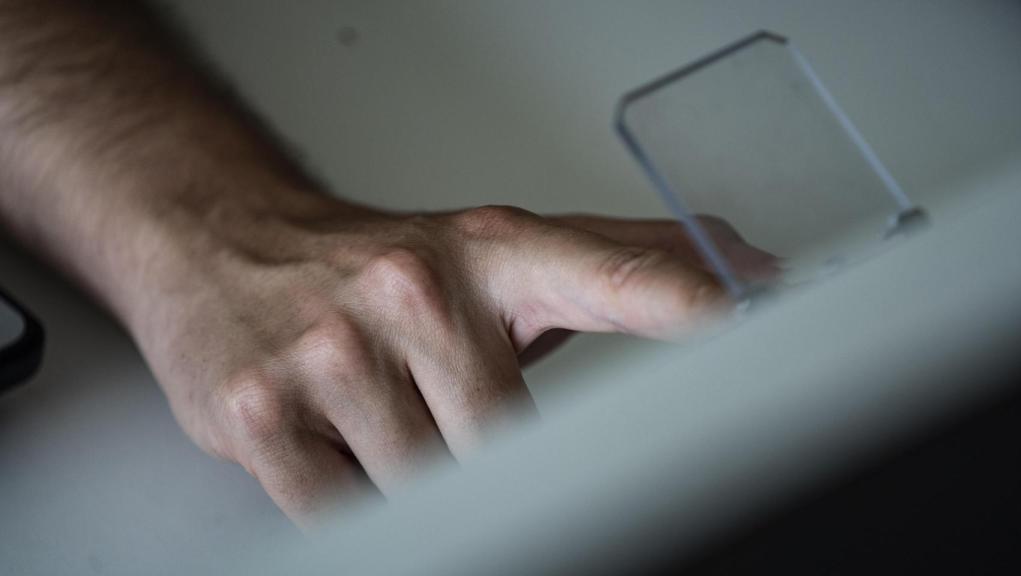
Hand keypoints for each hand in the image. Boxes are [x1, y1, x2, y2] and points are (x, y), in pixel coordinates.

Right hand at [128, 196, 773, 527]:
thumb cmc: (377, 259)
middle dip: (484, 452)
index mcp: (491, 252)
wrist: (227, 241)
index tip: (735, 308)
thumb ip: (621, 261)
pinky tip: (332, 431)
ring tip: (376, 406)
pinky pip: (345, 513)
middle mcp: (415, 290)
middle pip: (506, 444)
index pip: (605, 272)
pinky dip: (349, 491)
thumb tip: (743, 268)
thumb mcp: (496, 248)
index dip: (674, 295)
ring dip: (407, 468)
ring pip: (423, 486)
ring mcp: (333, 351)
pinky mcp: (261, 409)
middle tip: (440, 402)